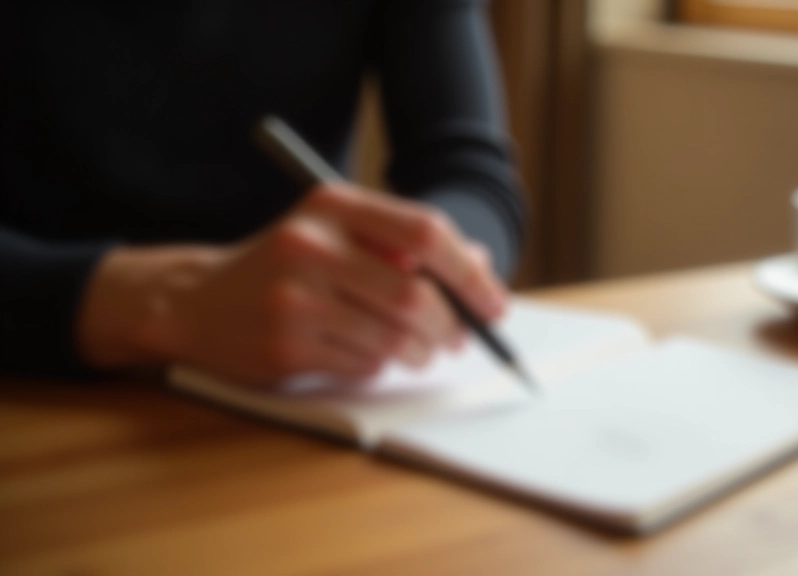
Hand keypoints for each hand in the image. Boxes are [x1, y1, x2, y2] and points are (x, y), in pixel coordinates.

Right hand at [78, 183, 507, 386]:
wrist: (198, 301)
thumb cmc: (286, 266)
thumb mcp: (340, 234)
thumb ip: (406, 244)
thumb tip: (479, 265)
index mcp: (333, 204)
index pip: (425, 233)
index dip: (470, 272)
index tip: (494, 304)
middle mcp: (311, 244)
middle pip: (415, 295)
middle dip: (451, 326)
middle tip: (460, 340)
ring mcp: (294, 296)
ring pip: (393, 337)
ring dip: (419, 352)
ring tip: (418, 351)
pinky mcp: (284, 343)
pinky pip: (362, 363)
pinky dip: (379, 365)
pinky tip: (368, 354)